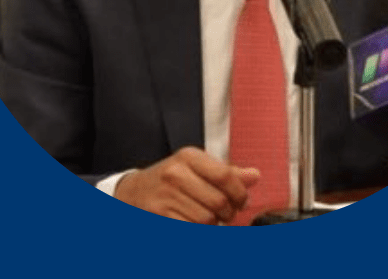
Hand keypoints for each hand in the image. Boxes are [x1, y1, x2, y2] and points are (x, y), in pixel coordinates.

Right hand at [114, 147, 260, 223]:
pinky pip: (192, 229)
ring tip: (208, 218)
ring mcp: (166, 195)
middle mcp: (176, 173)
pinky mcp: (160, 215)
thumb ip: (226, 173)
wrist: (133, 192)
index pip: (226, 176)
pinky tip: (195, 223)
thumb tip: (254, 176)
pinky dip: (199, 230)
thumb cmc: (169, 180)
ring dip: (213, 224)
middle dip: (228, 212)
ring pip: (207, 219)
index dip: (240, 193)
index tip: (242, 201)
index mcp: (189, 157)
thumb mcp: (195, 168)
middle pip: (219, 201)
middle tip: (226, 213)